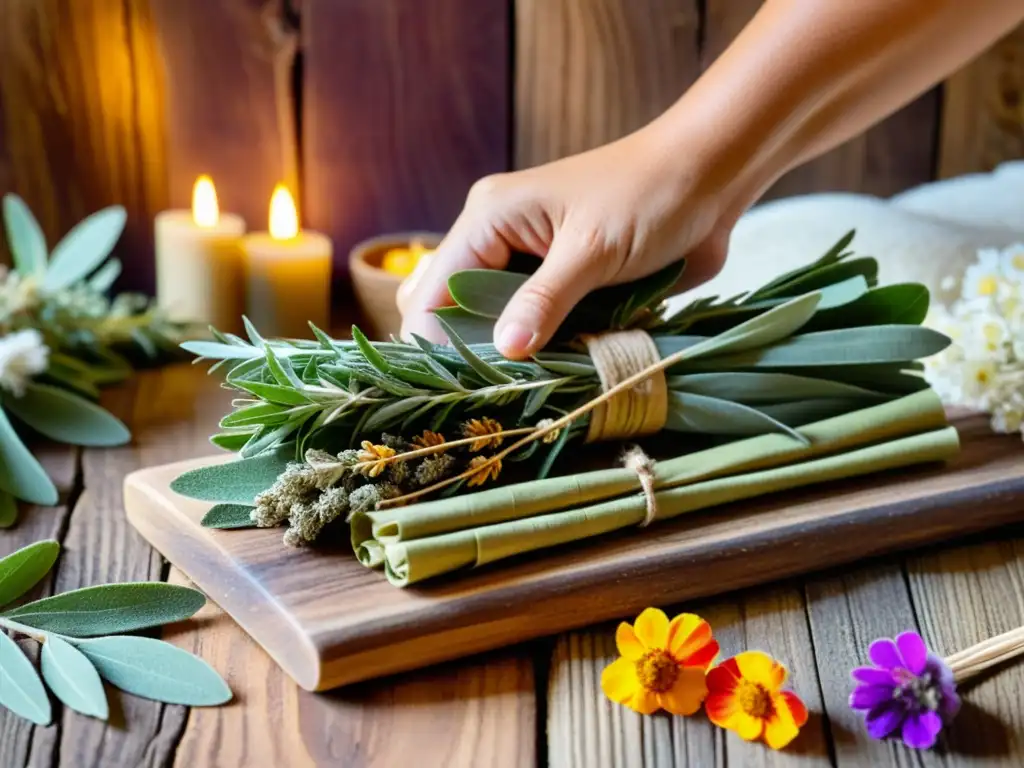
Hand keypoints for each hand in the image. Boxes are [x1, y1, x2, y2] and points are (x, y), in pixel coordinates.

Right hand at [397, 128, 737, 358]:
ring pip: (494, 324)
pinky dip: (543, 350)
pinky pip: (535, 326)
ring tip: (525, 388)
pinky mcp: (563, 284)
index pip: (434, 289)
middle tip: (495, 391)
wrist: (710, 177)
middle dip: (469, 351)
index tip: (460, 388)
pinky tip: (556, 370)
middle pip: (453, 310)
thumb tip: (506, 350)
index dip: (436, 340)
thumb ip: (546, 300)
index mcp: (490, 218)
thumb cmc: (650, 195)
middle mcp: (499, 240)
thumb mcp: (593, 249)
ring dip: (510, 355)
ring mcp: (530, 264)